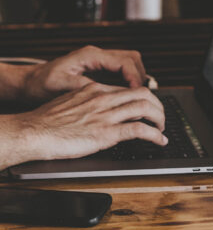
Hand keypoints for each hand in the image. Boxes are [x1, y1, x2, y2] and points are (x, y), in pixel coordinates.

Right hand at [6, 84, 166, 165]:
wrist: (33, 131)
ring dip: (160, 119)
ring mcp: (106, 115)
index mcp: (96, 89)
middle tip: (160, 117)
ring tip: (162, 129)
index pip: (129, 89)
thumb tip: (103, 109)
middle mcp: (104, 98)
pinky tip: (160, 140)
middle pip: (143, 94)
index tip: (150, 107)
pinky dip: (155, 135)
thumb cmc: (47, 120)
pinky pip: (139, 130)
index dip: (145, 98)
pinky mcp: (106, 133)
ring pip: (145, 108)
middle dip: (158, 106)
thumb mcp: (71, 102)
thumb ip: (90, 102)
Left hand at [23, 46, 146, 100]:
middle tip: (141, 95)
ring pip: (129, 64)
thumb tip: (109, 94)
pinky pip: (121, 72)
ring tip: (136, 97)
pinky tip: (126, 96)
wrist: (30, 83)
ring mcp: (99, 62)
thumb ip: (86, 87)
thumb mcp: (61, 87)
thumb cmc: (41, 84)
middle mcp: (97, 55)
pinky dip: (128, 82)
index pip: (124, 62)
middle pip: (132, 59)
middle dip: (140, 76)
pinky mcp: (98, 70)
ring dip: (136, 78)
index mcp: (90, 56)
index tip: (138, 94)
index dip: (135, 78)